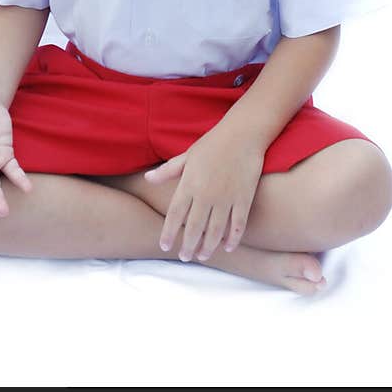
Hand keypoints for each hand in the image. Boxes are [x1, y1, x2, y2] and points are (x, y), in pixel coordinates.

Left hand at [145, 127, 264, 261]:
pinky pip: (238, 225)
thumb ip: (168, 171)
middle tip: (184, 257)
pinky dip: (232, 238)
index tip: (164, 246)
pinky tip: (227, 247)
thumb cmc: (213, 143)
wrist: (243, 134)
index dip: (168, 232)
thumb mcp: (187, 155)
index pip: (175, 214)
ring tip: (202, 256)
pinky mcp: (244, 198)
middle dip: (188, 246)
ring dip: (208, 247)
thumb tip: (147, 178)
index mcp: (190, 183)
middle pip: (194, 227)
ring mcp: (226, 198)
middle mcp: (206, 194)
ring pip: (215, 231)